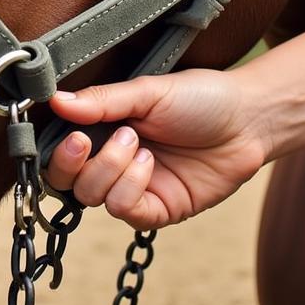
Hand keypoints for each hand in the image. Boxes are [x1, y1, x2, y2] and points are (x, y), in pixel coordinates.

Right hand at [45, 69, 267, 230]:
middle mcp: (113, 161)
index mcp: (104, 129)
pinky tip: (151, 163)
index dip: (56, 151)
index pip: (60, 151)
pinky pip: (126, 212)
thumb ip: (102, 100)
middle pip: (66, 182)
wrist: (249, 119)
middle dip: (72, 164)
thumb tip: (55, 100)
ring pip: (93, 197)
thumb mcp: (148, 92)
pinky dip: (131, 187)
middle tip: (87, 140)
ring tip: (138, 143)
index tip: (69, 133)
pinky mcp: (158, 210)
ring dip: (110, 169)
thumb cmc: (200, 97)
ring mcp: (135, 187)